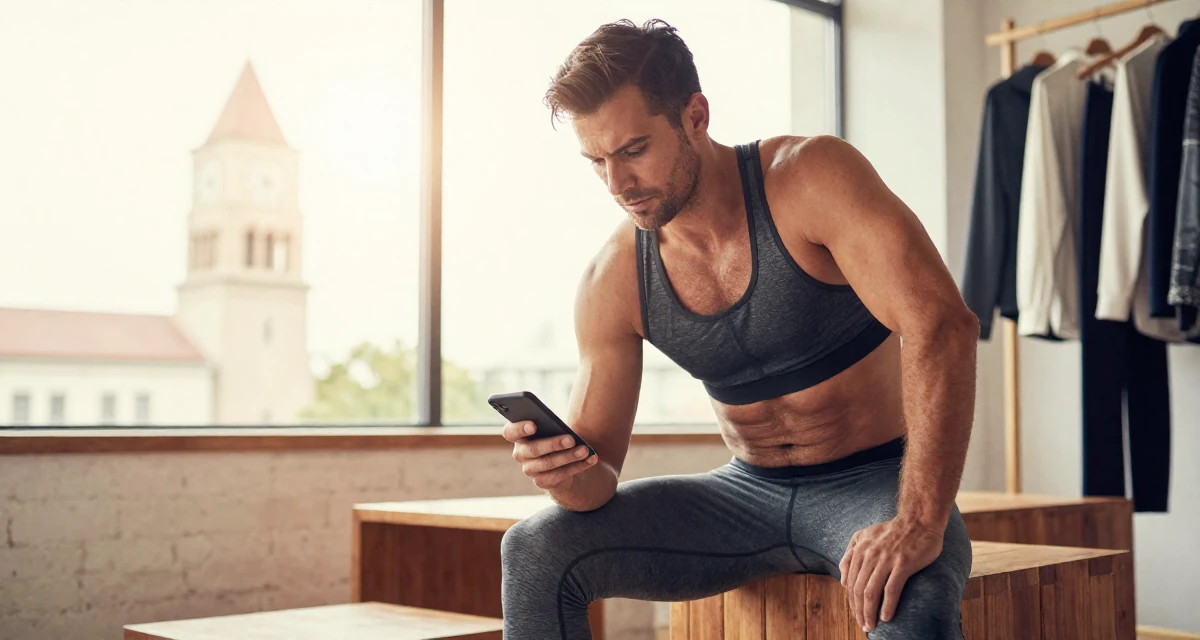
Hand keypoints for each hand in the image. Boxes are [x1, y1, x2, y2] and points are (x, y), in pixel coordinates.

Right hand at [502, 420, 597, 489]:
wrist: (560, 461)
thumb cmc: (554, 435)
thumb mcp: (551, 428)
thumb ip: (550, 425)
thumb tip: (563, 428)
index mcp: (518, 435)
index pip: (510, 431)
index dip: (520, 428)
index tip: (533, 425)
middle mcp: (520, 453)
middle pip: (533, 449)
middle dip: (553, 444)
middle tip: (571, 439)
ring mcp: (529, 469)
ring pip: (548, 463)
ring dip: (569, 456)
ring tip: (585, 450)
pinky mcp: (541, 482)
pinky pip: (560, 475)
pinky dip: (578, 466)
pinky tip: (590, 459)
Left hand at [838, 517, 943, 632]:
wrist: (918, 520)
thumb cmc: (893, 530)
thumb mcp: (865, 536)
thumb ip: (850, 554)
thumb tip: (842, 580)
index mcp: (860, 550)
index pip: (851, 582)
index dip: (852, 602)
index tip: (856, 615)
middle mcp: (869, 555)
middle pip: (858, 590)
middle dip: (858, 611)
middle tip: (863, 625)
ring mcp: (886, 560)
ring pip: (871, 592)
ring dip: (869, 612)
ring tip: (871, 626)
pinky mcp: (903, 564)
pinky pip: (891, 589)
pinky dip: (887, 605)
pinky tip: (886, 617)